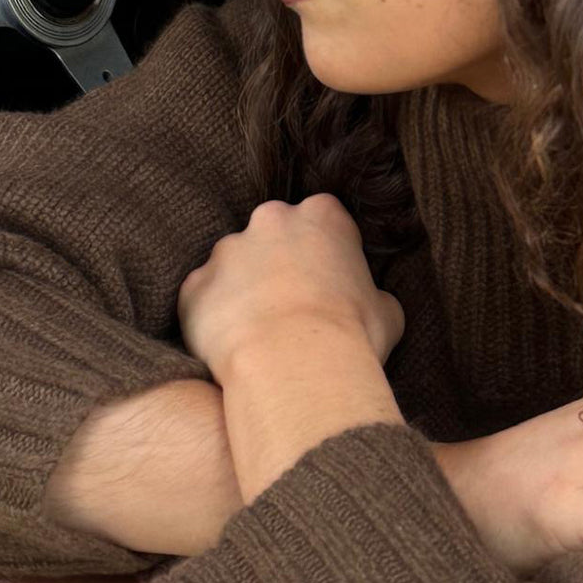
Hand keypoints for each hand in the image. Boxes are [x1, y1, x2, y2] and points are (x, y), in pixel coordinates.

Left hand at [177, 193, 404, 382]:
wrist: (298, 367)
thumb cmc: (352, 337)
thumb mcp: (387, 310)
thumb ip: (372, 292)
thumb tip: (373, 304)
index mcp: (323, 215)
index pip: (323, 222)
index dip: (325, 255)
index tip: (327, 284)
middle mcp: (271, 219)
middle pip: (272, 235)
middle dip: (278, 264)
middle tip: (291, 308)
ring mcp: (227, 250)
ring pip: (233, 267)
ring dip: (243, 292)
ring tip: (260, 336)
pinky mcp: (195, 286)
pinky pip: (202, 300)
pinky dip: (213, 320)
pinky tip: (233, 349)